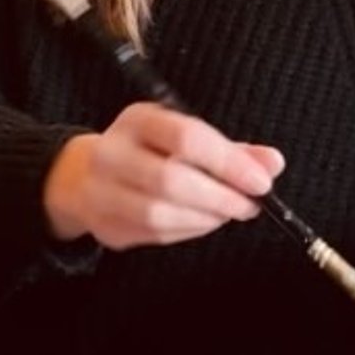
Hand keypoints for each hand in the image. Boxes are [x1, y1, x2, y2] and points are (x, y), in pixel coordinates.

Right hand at [43, 102, 284, 249]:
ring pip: (158, 213)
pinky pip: (152, 235)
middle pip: (170, 180)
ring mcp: (101, 191)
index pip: (186, 137)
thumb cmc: (146, 152)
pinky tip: (201, 222)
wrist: (82, 176)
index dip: (229, 162)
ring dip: (204, 219)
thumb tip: (273, 162)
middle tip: (248, 204)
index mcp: (137, 120)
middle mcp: (112, 152)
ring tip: (226, 213)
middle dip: (219, 197)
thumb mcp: (182, 137)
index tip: (261, 181)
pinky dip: (186, 232)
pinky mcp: (104, 225)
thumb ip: (230, 150)